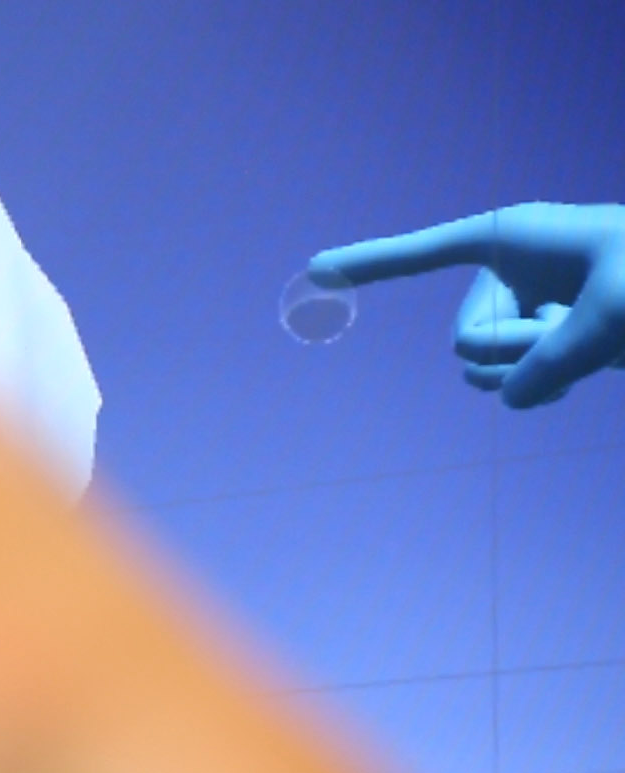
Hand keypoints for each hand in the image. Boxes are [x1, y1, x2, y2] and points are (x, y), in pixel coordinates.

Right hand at [309, 202, 624, 407]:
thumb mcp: (615, 318)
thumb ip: (553, 360)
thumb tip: (510, 398)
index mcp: (514, 237)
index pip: (425, 252)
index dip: (371, 262)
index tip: (316, 266)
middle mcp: (511, 274)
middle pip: (466, 337)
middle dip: (514, 348)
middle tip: (578, 329)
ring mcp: (528, 312)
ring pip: (485, 369)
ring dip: (535, 371)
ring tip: (596, 346)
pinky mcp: (548, 347)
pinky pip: (514, 387)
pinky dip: (545, 389)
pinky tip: (586, 373)